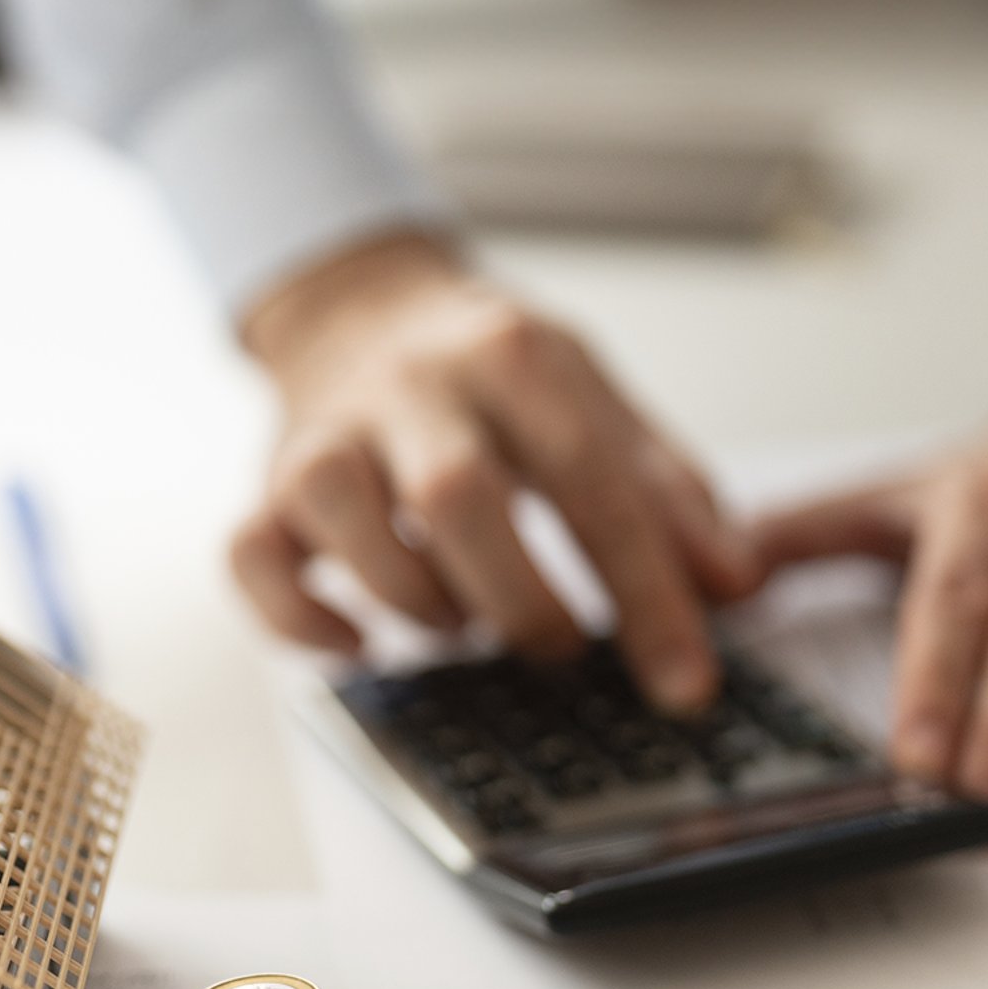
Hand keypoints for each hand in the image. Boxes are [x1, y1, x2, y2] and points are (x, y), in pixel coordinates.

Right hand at [232, 232, 752, 710]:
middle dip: (523, 602)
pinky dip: (302, 621)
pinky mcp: (265, 485)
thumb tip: (736, 586)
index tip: (686, 681)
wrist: (364, 308)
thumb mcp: (598, 400)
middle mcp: (410, 385)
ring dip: (421, 605)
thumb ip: (671, 491)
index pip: (592, 479)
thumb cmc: (492, 372)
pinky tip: (361, 644)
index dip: (647, 592)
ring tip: (469, 623)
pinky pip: (251, 559)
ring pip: (346, 520)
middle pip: (457, 497)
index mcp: (512, 356)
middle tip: (563, 648)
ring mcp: (326, 434)